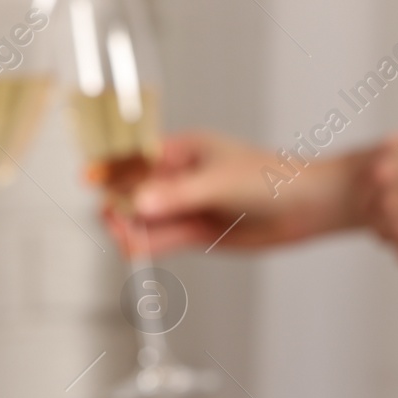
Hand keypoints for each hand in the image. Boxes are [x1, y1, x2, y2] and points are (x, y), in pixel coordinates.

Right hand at [102, 132, 364, 256]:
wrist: (308, 206)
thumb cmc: (273, 179)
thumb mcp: (219, 182)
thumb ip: (177, 195)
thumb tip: (139, 204)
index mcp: (183, 150)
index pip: (136, 157)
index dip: (111, 167)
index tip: (89, 178)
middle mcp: (181, 178)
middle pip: (136, 192)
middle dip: (120, 204)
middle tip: (111, 218)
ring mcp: (188, 206)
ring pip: (147, 219)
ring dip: (132, 228)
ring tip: (122, 237)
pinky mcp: (198, 232)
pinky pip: (163, 239)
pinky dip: (148, 244)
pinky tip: (134, 246)